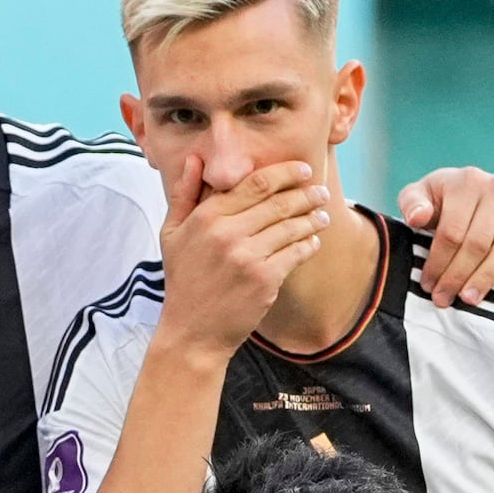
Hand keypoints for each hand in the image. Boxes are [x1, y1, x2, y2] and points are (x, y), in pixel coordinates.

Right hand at [158, 158, 333, 359]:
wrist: (192, 333)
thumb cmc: (183, 280)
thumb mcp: (172, 234)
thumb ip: (184, 195)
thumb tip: (194, 159)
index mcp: (206, 218)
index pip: (255, 183)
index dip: (286, 173)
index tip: (304, 170)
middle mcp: (227, 234)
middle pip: (279, 202)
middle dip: (307, 193)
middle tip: (321, 191)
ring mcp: (247, 257)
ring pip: (292, 226)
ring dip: (313, 218)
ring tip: (321, 215)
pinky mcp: (264, 279)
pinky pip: (297, 252)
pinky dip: (309, 244)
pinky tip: (313, 241)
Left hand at [396, 165, 493, 304]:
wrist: (464, 194)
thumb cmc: (436, 200)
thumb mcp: (416, 196)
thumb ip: (412, 203)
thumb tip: (418, 217)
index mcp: (468, 181)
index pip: (453, 231)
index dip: (438, 262)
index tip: (427, 285)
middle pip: (478, 243)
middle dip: (458, 275)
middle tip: (443, 299)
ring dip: (486, 277)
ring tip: (469, 299)